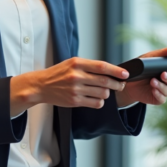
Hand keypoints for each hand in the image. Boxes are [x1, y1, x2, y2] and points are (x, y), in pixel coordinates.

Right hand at [10, 58, 127, 115]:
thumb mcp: (72, 63)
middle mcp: (76, 76)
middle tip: (120, 85)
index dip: (116, 71)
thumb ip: (89, 66)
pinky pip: (95, 103)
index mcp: (77, 63)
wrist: (41, 85)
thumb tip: (111, 71)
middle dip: (116, 84)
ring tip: (104, 91)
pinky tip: (96, 98)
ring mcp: (75, 89)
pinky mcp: (74, 101)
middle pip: (105, 81)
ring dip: (107, 93)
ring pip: (102, 93)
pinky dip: (100, 102)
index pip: (102, 67)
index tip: (125, 74)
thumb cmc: (59, 73)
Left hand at [115, 43, 166, 106]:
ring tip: (152, 80)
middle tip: (163, 74)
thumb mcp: (153, 57)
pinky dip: (158, 94)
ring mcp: (164, 92)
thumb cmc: (143, 66)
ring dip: (162, 86)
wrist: (128, 79)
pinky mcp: (157, 99)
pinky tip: (153, 89)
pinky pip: (162, 99)